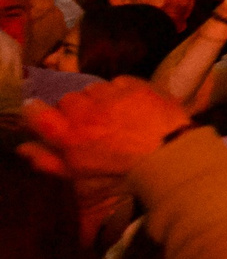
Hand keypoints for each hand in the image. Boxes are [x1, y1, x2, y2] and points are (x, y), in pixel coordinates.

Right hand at [18, 78, 192, 180]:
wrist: (170, 155)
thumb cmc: (122, 173)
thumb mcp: (80, 176)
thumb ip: (48, 160)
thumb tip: (24, 148)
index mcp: (69, 136)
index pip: (36, 114)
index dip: (36, 113)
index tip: (42, 115)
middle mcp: (85, 111)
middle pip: (68, 100)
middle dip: (76, 110)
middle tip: (91, 125)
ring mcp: (111, 95)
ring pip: (94, 89)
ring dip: (100, 99)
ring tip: (114, 116)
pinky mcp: (135, 85)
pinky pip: (119, 82)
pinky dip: (122, 92)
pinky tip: (132, 107)